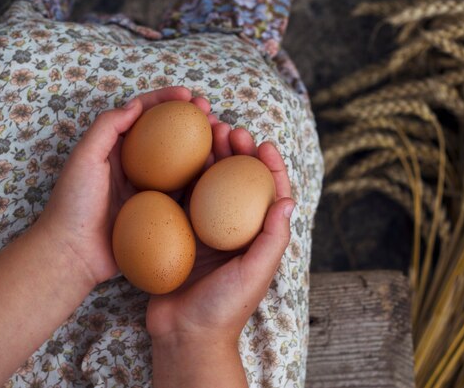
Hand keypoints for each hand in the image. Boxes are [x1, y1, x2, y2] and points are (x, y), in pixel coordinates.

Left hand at [34, 86, 215, 285]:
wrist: (74, 253)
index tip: (188, 96)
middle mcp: (136, 165)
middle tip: (211, 114)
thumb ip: (107, 128)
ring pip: (182, 162)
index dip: (166, 100)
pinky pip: (186, 192)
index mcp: (116, 148)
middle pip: (170, 135)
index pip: (144, 115)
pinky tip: (218, 170)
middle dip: (192, 120)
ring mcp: (150, 189)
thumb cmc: (73, 204)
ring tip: (221, 137)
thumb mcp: (84, 159)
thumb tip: (136, 105)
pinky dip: (202, 178)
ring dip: (203, 146)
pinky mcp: (160, 212)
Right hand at [145, 124, 294, 386]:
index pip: (270, 193)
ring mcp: (207, 230)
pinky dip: (184, 176)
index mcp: (258, 237)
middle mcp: (235, 229)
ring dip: (211, 157)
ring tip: (206, 133)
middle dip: (238, 152)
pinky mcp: (181, 234)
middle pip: (239, 181)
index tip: (262, 143)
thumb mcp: (255, 274)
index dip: (270, 166)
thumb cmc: (225, 308)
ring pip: (211, 183)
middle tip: (229, 129)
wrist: (184, 334)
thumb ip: (272, 239)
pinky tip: (177, 159)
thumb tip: (287, 200)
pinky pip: (184, 198)